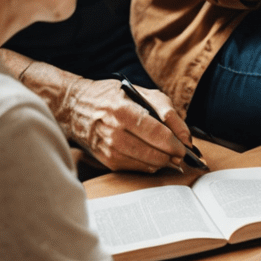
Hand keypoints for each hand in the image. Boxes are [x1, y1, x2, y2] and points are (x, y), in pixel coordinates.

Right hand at [64, 78, 191, 173]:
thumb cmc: (114, 96)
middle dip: (171, 156)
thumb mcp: (143, 93)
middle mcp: (112, 131)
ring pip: (142, 163)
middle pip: (150, 151)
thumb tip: (185, 136)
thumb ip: (167, 112)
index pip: (156, 132)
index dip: (174, 143)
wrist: (75, 106)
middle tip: (181, 156)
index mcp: (123, 110)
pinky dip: (146, 166)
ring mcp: (106, 147)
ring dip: (161, 163)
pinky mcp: (103, 158)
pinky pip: (131, 168)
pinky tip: (154, 160)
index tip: (186, 148)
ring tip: (171, 158)